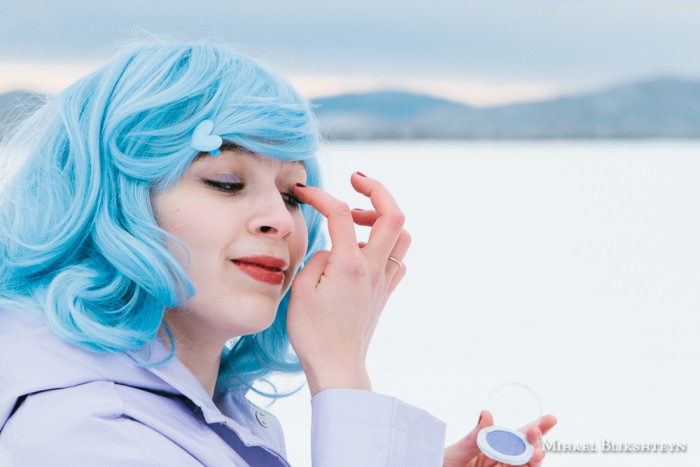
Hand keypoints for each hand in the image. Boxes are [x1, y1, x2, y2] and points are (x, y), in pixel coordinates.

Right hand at [287, 172, 409, 395]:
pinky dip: (385, 245)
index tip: (303, 191)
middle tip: (355, 180)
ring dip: (383, 218)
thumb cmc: (314, 333)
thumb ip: (319, 258)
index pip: (341, 213)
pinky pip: (398, 260)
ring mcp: (383, 281)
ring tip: (356, 219)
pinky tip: (364, 251)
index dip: (321, 195)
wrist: (337, 367)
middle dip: (377, 189)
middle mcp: (374, 268)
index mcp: (350, 264)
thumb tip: (333, 249)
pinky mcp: (384, 293)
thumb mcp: (302, 290)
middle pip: (394, 215)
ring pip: (402, 236)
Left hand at [443, 411, 556, 466]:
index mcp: (490, 449)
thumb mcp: (454, 453)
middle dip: (535, 442)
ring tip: (536, 454)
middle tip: (534, 434)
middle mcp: (499, 462)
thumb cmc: (437, 466)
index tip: (551, 419)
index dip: (535, 427)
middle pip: (525, 452)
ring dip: (532, 459)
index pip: (515, 436)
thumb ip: (473, 438)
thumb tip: (487, 413)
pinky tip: (529, 464)